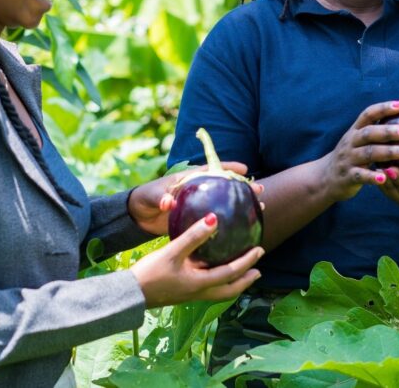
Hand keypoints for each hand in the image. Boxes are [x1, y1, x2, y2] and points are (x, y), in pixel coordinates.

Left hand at [128, 162, 260, 234]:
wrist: (138, 216)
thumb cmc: (146, 198)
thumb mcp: (153, 196)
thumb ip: (160, 197)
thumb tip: (167, 203)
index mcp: (190, 179)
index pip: (212, 169)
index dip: (229, 168)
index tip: (245, 169)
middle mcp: (199, 191)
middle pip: (225, 187)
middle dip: (243, 187)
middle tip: (259, 190)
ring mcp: (200, 206)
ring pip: (224, 203)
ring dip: (241, 205)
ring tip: (259, 208)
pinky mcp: (196, 221)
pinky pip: (215, 221)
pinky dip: (227, 223)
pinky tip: (242, 230)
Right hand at [129, 213, 263, 307]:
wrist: (130, 295)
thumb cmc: (151, 273)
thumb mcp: (172, 252)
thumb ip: (193, 236)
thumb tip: (214, 219)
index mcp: (200, 283)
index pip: (231, 273)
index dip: (247, 261)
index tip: (259, 249)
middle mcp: (199, 292)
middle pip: (229, 290)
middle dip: (245, 280)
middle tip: (258, 269)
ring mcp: (190, 295)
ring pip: (220, 292)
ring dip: (234, 284)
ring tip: (243, 274)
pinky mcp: (182, 294)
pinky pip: (208, 290)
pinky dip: (219, 283)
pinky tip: (212, 272)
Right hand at [317, 100, 398, 201]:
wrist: (325, 179)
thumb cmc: (350, 157)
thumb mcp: (357, 142)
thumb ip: (374, 133)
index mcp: (354, 132)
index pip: (367, 115)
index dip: (382, 108)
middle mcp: (350, 143)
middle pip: (369, 133)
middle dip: (389, 131)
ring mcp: (348, 159)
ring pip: (368, 153)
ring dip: (388, 152)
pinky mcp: (347, 177)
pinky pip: (360, 175)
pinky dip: (372, 176)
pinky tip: (384, 178)